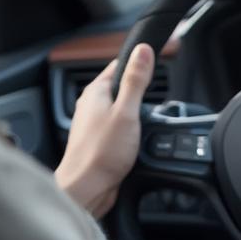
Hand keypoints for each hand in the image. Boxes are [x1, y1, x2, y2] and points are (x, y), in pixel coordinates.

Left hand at [55, 44, 154, 217]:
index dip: (138, 64)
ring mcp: (94, 125)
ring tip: (146, 125)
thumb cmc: (101, 153)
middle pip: (121, 88)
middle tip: (154, 103)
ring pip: (121, 110)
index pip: (119, 65)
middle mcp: (91, 106)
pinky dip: (131, 132)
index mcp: (95, 92)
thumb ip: (135, 81)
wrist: (86, 189)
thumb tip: (143, 50)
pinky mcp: (99, 142)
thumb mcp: (126, 111)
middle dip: (140, 94)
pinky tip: (138, 142)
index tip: (155, 65)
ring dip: (136, 115)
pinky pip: (119, 129)